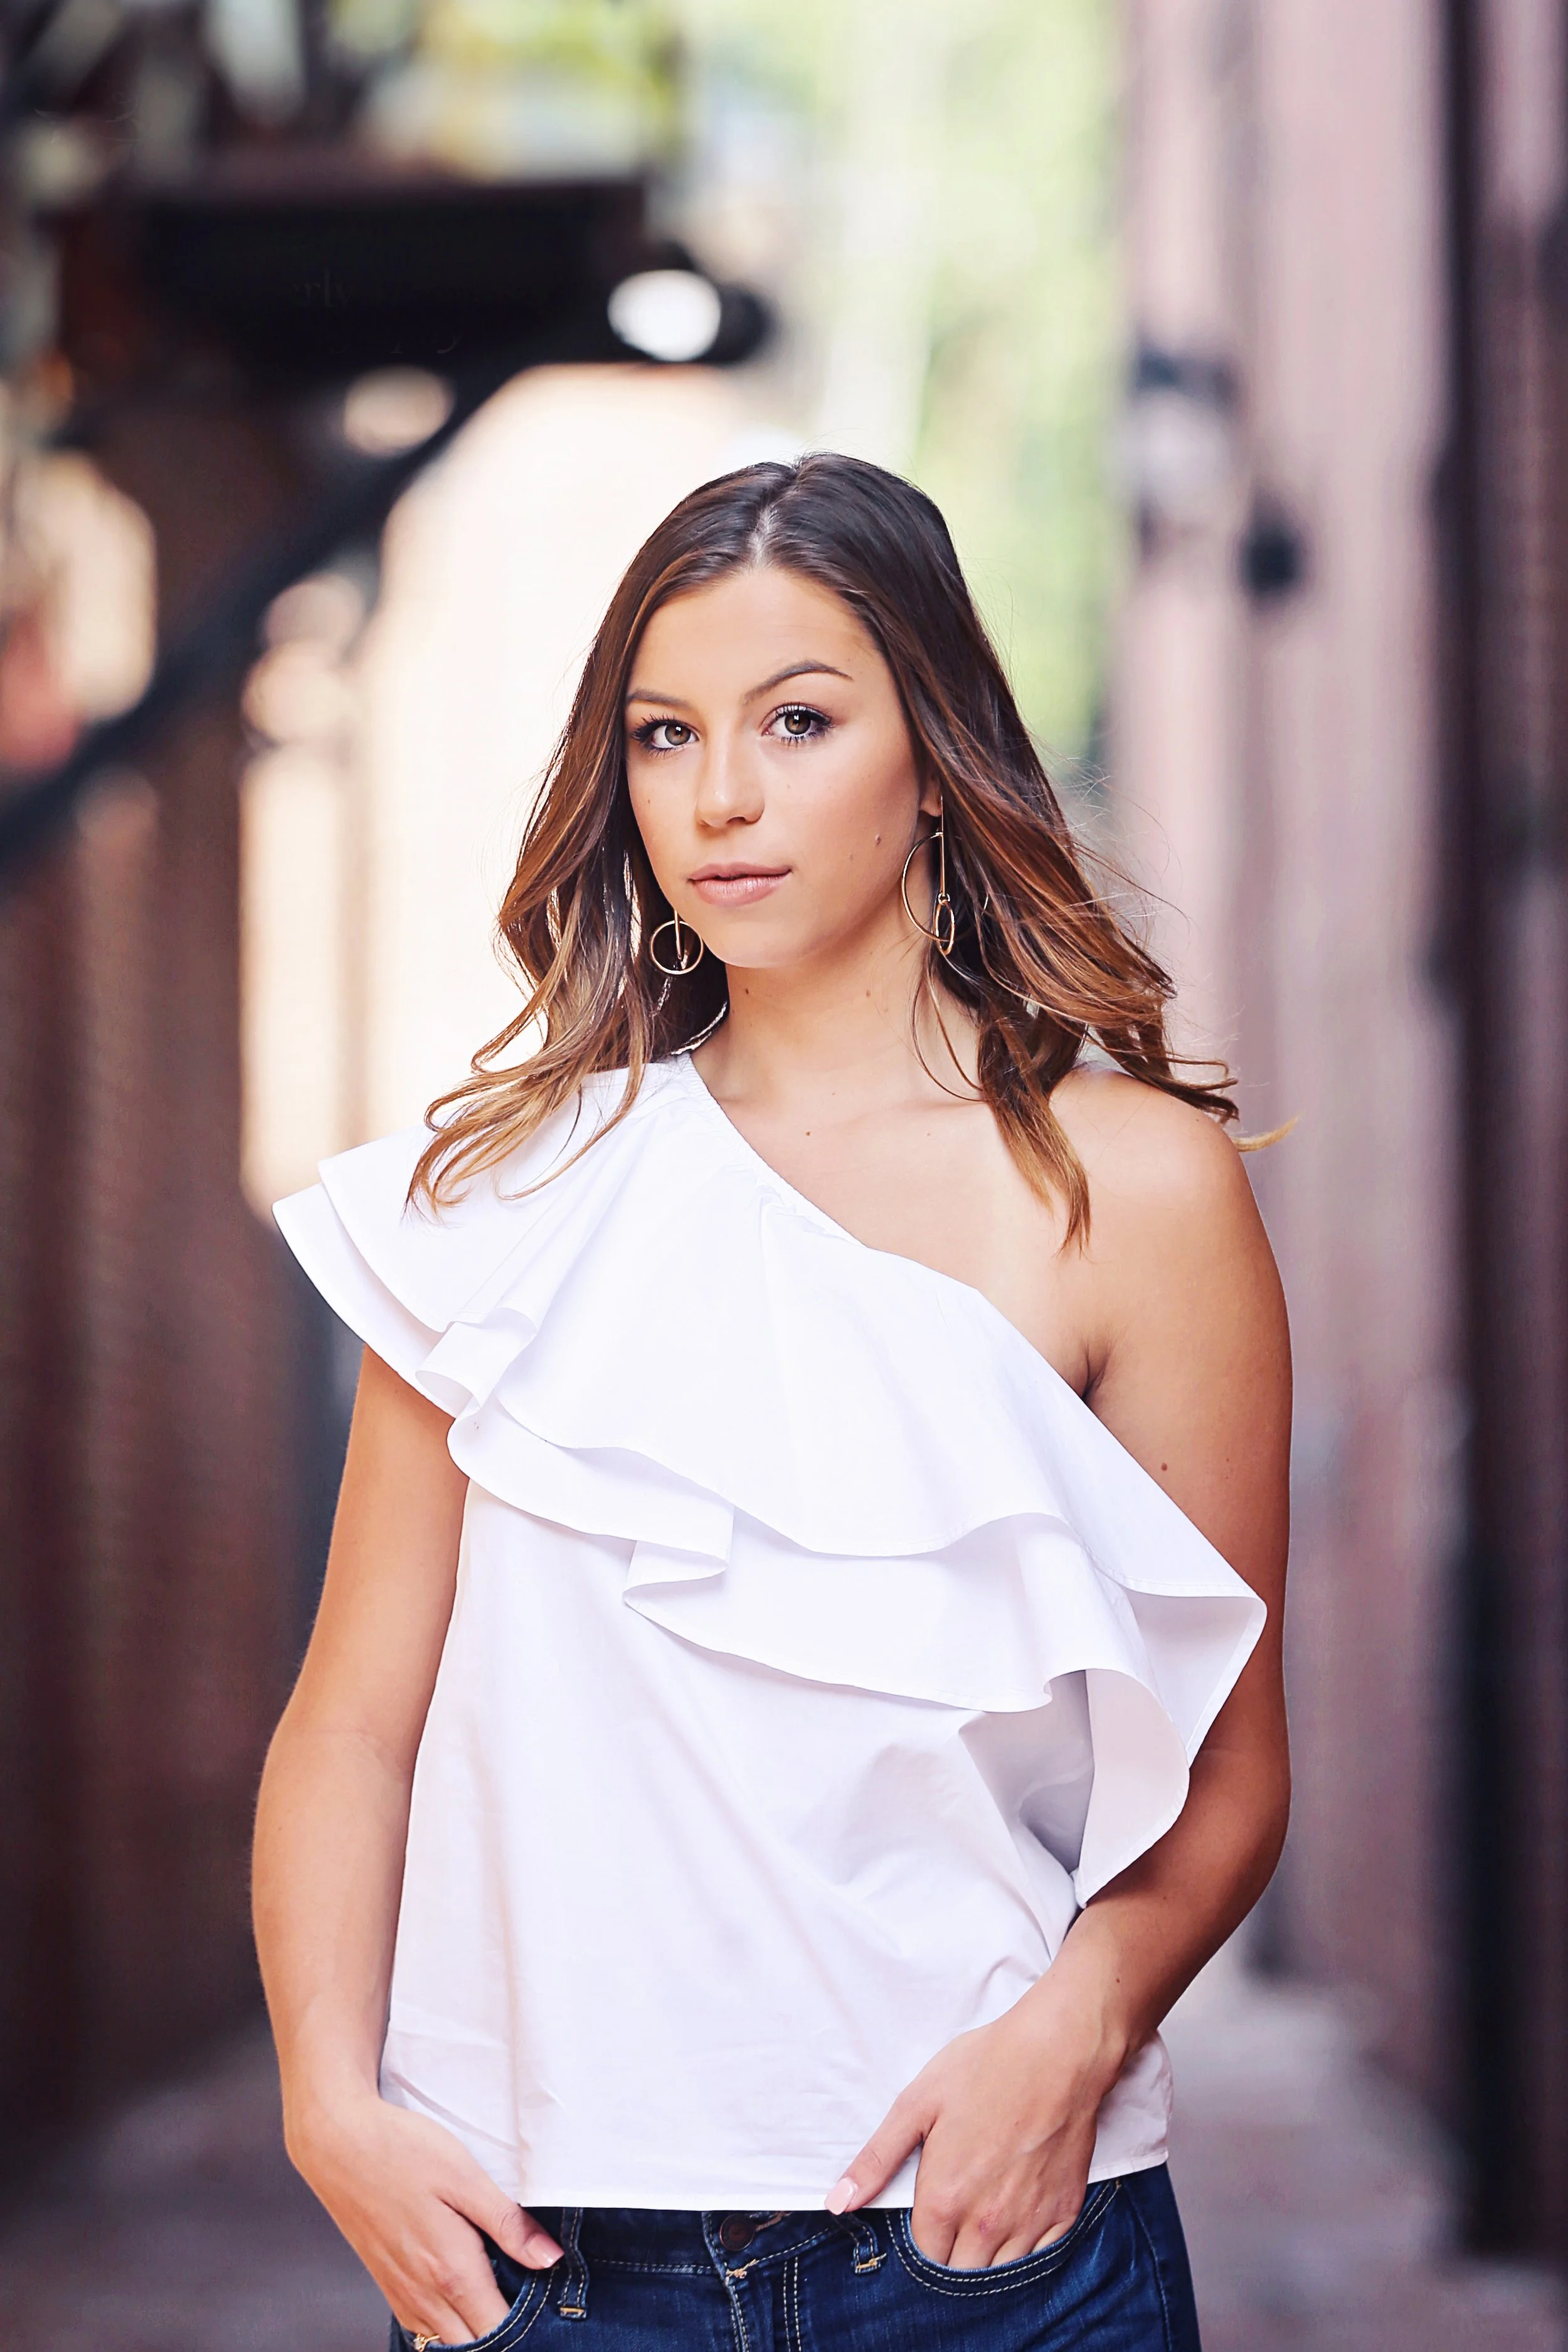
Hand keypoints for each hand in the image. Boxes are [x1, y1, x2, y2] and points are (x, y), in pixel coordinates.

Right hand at [287, 2090, 561, 2343]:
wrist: (337, 2144)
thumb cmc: (402, 2151)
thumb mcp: (464, 2176)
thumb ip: (507, 2223)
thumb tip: (549, 2259)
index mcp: (451, 2271)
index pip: (497, 2329)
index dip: (527, 2325)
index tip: (547, 2302)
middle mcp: (424, 2295)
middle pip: (473, 2344)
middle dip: (503, 2332)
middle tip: (528, 2297)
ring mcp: (401, 2294)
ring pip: (446, 2342)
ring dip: (475, 2330)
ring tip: (500, 2294)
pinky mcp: (388, 2286)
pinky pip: (423, 2327)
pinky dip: (448, 2325)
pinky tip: (462, 2294)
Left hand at [825, 1979, 1120, 2268]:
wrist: (1057, 2053)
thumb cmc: (984, 2069)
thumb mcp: (917, 2104)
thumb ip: (876, 2160)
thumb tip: (838, 2202)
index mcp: (944, 2200)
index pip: (923, 2257)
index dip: (920, 2240)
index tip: (926, 2217)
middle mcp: (986, 2225)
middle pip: (960, 2275)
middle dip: (951, 2255)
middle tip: (955, 2216)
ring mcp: (1029, 2224)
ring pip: (1000, 2275)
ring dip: (987, 2258)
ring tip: (984, 2218)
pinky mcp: (1064, 2214)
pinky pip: (1039, 2258)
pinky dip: (1026, 2248)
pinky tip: (1018, 2215)